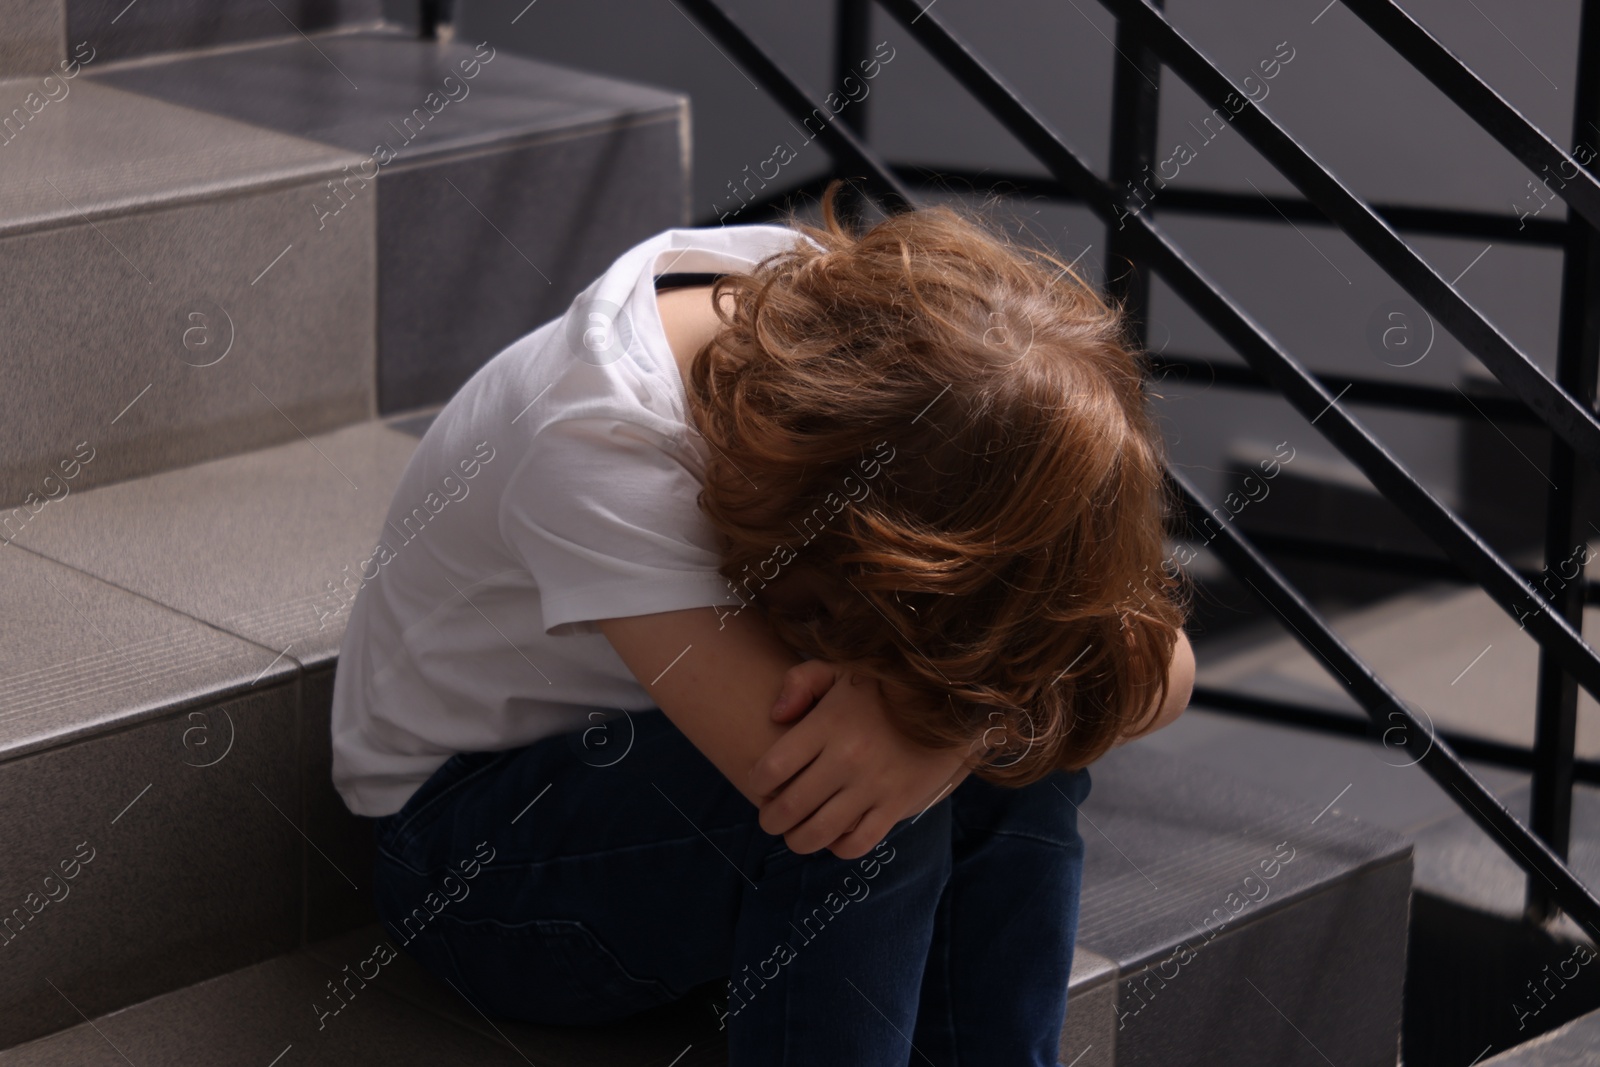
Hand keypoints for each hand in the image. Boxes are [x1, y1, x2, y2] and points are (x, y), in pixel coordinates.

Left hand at [750, 659, 978, 858]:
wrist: (948, 702)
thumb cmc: (884, 688)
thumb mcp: (841, 670)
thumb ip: (800, 682)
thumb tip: (775, 717)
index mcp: (827, 725)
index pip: (770, 769)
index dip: (756, 784)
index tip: (760, 783)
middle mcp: (846, 759)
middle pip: (788, 809)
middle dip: (770, 819)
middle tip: (772, 816)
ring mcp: (873, 786)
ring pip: (817, 834)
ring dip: (798, 840)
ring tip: (797, 831)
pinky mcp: (896, 806)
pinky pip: (857, 843)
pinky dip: (838, 847)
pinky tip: (835, 833)